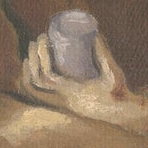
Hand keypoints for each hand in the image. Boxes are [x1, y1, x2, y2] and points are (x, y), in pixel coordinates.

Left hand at [22, 33, 147, 138]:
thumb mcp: (113, 73)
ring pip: (34, 91)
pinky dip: (29, 85)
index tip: (43, 38)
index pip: (48, 77)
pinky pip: (39, 98)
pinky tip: (29, 72)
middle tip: (37, 39)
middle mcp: (62, 101)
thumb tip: (93, 32)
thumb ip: (104, 54)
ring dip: (27, 72)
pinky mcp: (61, 106)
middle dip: (33, 58)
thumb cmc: (119, 93)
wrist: (120, 115)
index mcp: (73, 94)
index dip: (41, 57)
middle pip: (36, 82)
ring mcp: (60, 105)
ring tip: (30, 54)